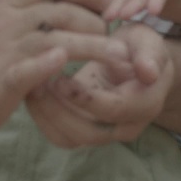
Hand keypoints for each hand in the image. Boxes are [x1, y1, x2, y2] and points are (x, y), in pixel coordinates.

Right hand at [0, 0, 130, 137]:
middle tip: (118, 38)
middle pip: (59, 10)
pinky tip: (63, 64)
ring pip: (52, 39)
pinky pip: (25, 69)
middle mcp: (5, 20)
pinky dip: (45, 65)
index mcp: (8, 1)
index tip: (108, 1)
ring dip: (91, 46)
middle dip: (95, 22)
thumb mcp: (6, 21)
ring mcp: (2, 50)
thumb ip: (41, 6)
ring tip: (120, 56)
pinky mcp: (0, 80)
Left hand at [25, 21, 173, 147]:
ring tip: (31, 86)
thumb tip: (148, 71)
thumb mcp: (147, 42)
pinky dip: (42, 117)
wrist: (132, 62)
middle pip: (87, 133)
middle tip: (37, 84)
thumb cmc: (139, 48)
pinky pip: (59, 134)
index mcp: (145, 105)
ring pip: (69, 138)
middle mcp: (125, 127)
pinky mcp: (84, 130)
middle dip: (57, 110)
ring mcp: (103, 133)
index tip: (59, 79)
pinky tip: (32, 91)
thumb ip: (149, 54)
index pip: (112, 109)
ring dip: (46, 115)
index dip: (84, 97)